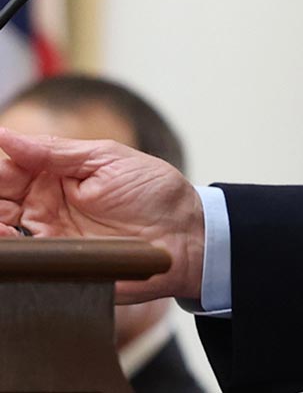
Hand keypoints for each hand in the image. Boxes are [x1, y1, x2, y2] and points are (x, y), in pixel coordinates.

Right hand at [0, 127, 205, 300]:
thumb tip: (5, 134)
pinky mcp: (53, 267)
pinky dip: (8, 254)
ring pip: (2, 235)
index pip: (5, 171)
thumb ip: (55, 151)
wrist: (185, 237)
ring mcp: (45, 239)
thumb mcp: (107, 159)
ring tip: (2, 226)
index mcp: (53, 175)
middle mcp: (41, 208)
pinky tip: (7, 242)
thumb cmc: (154, 193)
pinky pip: (20, 262)